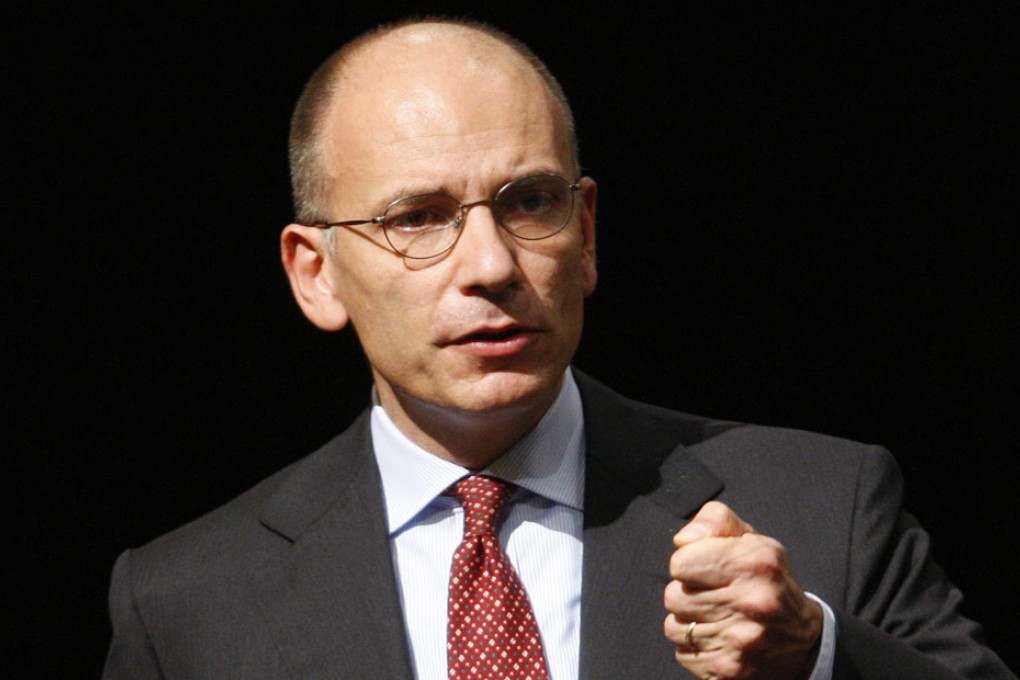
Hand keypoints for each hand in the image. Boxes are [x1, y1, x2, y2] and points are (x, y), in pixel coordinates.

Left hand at [663, 501, 822, 679]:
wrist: (804, 642)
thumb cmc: (768, 582)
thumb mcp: (752, 539)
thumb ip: (715, 521)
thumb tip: (682, 539)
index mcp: (755, 563)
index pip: (680, 563)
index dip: (688, 563)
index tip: (705, 568)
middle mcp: (751, 603)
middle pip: (674, 596)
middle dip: (687, 593)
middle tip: (713, 595)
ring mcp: (741, 642)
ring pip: (674, 627)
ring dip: (688, 622)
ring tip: (715, 617)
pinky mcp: (730, 670)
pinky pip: (683, 654)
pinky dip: (695, 647)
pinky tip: (719, 639)